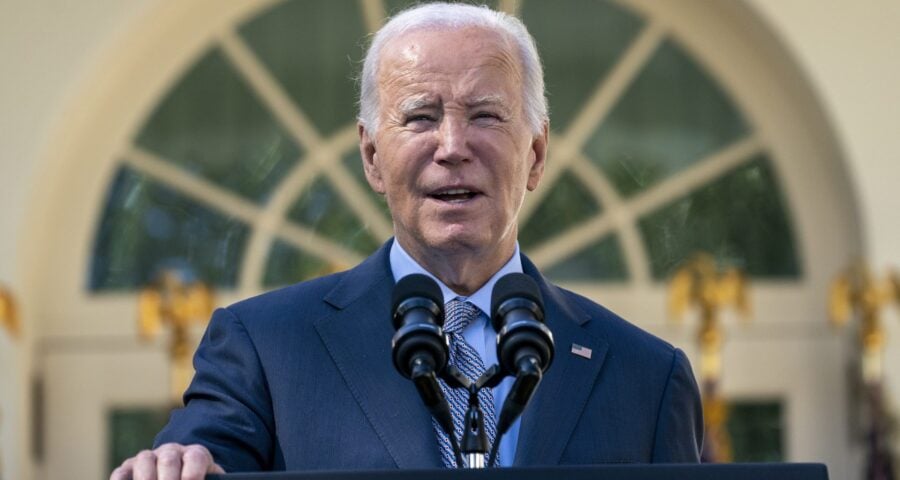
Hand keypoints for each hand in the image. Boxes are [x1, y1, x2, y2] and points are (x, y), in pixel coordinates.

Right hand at [110, 443, 224, 479]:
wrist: (180, 476)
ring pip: (144, 460)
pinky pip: (121, 472)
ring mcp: (148, 458)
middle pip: (169, 459)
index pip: (195, 457)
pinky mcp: (127, 469)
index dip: (193, 473)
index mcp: (195, 455)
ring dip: (145, 478)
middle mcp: (171, 452)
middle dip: (169, 479)